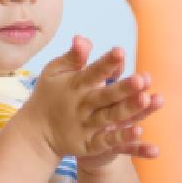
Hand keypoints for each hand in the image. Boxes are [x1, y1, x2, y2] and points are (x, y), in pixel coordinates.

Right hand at [18, 36, 162, 167]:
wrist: (36, 132)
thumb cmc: (49, 95)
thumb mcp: (55, 72)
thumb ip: (72, 57)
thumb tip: (83, 38)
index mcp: (75, 85)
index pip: (92, 72)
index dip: (106, 62)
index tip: (120, 51)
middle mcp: (82, 105)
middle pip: (105, 96)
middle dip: (123, 88)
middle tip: (141, 79)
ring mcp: (87, 126)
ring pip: (110, 117)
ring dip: (128, 110)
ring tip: (146, 100)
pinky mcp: (90, 144)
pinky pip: (108, 141)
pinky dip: (122, 138)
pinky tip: (139, 132)